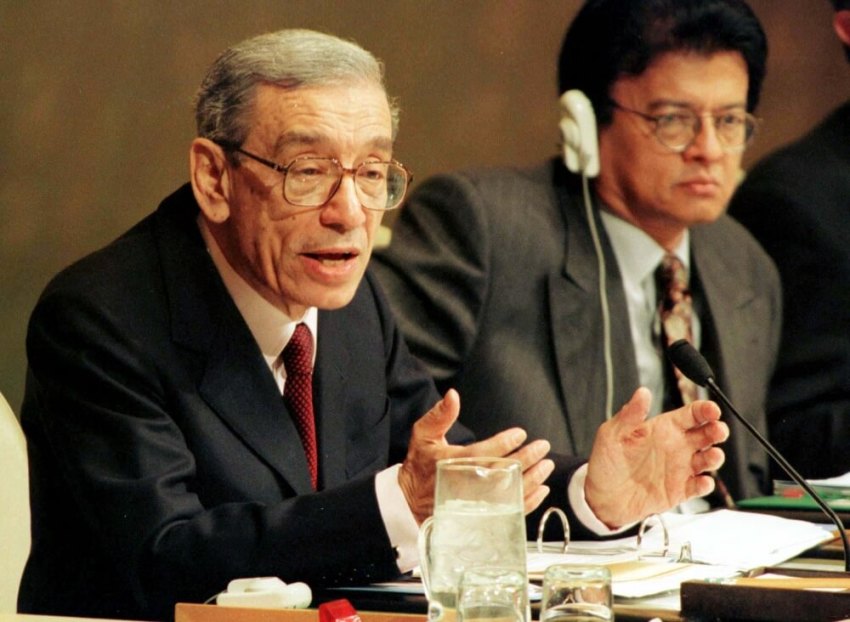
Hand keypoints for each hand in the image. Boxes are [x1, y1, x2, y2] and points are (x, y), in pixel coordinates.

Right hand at [398, 389, 554, 522]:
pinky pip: (510, 512)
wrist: (410, 501)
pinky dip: (529, 502)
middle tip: (543, 446)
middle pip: (502, 473)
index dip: (504, 443)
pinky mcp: (483, 516)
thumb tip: (453, 395)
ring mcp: (476, 504)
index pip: (483, 452)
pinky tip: (542, 490)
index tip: (520, 433)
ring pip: (511, 493)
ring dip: (533, 479)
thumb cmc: (420, 465)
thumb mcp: (424, 435)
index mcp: (452, 464)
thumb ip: (439, 415)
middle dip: (526, 458)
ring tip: (547, 465)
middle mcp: (466, 486)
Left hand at [584, 387, 727, 527]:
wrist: (602, 497)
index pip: (690, 414)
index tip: (712, 409)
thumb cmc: (607, 462)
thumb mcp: (612, 434)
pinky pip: (699, 486)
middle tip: (718, 430)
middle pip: (706, 434)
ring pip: (708, 459)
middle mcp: (676, 447)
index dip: (704, 409)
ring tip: (712, 455)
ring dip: (715, 456)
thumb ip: (629, 414)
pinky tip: (702, 481)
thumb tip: (642, 393)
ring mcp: (680, 469)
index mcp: (662, 428)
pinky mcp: (680, 490)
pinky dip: (705, 484)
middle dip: (717, 430)